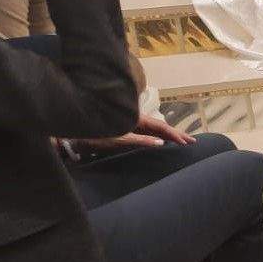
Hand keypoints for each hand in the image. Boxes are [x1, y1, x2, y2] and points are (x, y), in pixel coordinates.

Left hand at [71, 115, 193, 154]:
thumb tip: (161, 143)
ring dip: (168, 135)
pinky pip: (146, 131)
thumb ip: (140, 140)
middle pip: (159, 126)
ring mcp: (129, 122)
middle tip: (192, 142)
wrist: (70, 133)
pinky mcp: (124, 128)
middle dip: (176, 134)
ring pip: (153, 129)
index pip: (160, 127)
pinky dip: (158, 136)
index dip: (175, 135)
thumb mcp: (117, 140)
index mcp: (135, 119)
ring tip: (181, 140)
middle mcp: (134, 119)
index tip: (187, 142)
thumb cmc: (92, 136)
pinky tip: (162, 139)